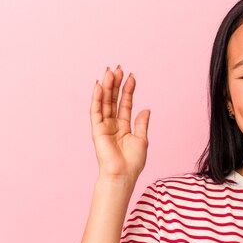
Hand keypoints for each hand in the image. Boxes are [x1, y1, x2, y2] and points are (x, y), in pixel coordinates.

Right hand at [90, 66, 149, 181]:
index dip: (128, 90)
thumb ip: (141, 123)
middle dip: (116, 84)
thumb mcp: (142, 140)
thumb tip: (146, 108)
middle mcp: (112, 124)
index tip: (132, 76)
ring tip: (110, 72)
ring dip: (106, 87)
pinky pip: (95, 111)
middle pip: (113, 100)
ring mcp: (103, 126)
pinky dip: (96, 98)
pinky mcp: (97, 130)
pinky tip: (98, 85)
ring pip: (104, 102)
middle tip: (119, 68)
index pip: (125, 104)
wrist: (123, 174)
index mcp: (123, 127)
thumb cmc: (132, 162)